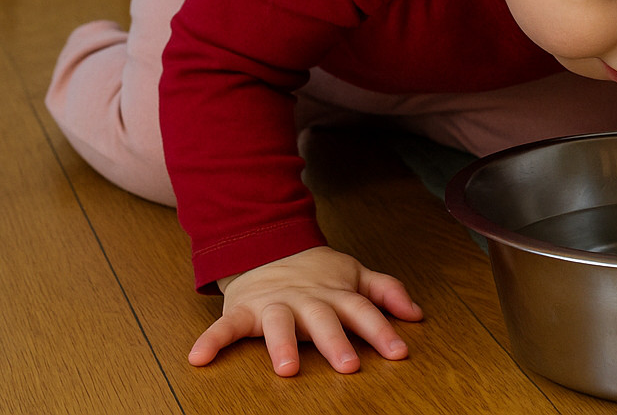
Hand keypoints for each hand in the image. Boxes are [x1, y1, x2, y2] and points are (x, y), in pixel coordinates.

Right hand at [187, 246, 423, 376]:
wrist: (268, 247)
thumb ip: (386, 291)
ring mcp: (274, 304)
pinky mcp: (243, 310)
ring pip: (279, 323)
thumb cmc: (318, 272)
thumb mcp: (355, 275)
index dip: (382, 330)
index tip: (400, 352)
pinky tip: (199, 358)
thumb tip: (417, 313)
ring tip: (286, 369)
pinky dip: (211, 340)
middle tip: (349, 365)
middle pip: (324, 320)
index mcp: (335, 294)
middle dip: (336, 342)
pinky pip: (225, 326)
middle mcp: (306, 300)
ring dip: (281, 345)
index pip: (363, 310)